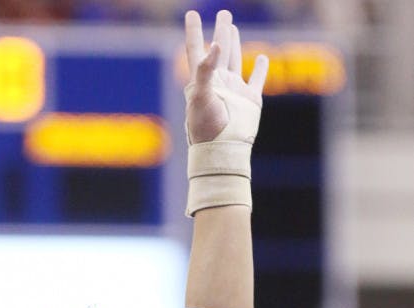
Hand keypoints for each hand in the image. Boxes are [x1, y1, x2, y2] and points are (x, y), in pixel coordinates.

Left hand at [184, 8, 268, 144]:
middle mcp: (218, 81)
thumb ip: (206, 70)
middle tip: (224, 13)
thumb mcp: (200, 96)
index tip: (191, 13)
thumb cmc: (205, 126)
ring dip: (235, 44)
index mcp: (202, 79)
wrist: (223, 148)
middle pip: (219, 49)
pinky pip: (256, 79)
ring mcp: (234, 90)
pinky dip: (260, 68)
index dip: (194, 31)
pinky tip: (261, 58)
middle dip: (221, 31)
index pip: (197, 49)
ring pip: (235, 59)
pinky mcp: (250, 100)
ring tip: (233, 29)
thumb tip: (216, 45)